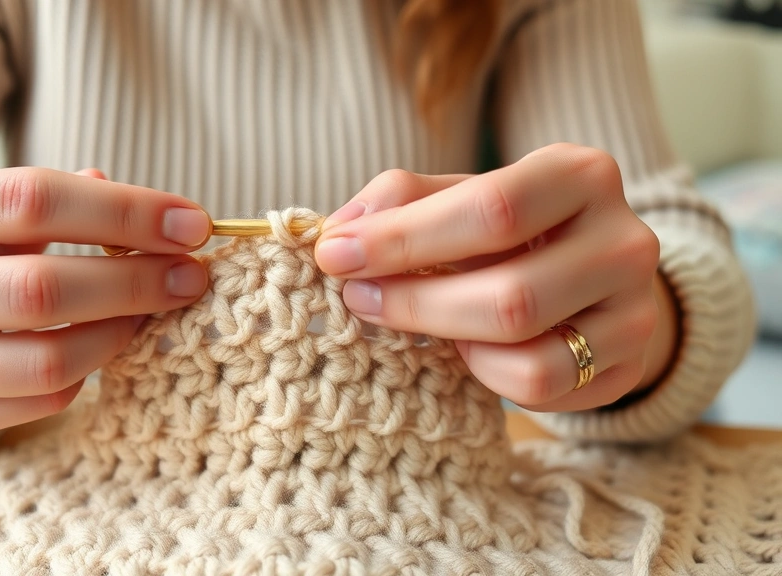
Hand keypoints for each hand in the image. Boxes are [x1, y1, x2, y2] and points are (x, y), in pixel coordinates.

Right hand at [0, 167, 210, 437]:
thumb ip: (74, 200)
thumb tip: (171, 221)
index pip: (32, 199)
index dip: (125, 210)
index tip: (192, 224)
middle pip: (42, 286)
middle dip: (136, 280)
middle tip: (191, 275)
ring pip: (49, 357)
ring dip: (122, 331)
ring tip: (153, 310)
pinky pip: (46, 399)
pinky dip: (90, 371)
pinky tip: (103, 344)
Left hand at [314, 143, 677, 411]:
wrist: (588, 279)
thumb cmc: (509, 234)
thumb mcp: (460, 198)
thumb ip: (401, 201)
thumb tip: (339, 231)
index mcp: (579, 174)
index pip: (491, 208)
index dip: (404, 237)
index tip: (336, 254)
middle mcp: (624, 238)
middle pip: (509, 293)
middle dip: (414, 302)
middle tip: (357, 299)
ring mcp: (634, 308)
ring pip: (526, 348)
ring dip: (450, 338)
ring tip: (422, 320)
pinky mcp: (627, 363)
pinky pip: (542, 385)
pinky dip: (488, 373)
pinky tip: (470, 349)